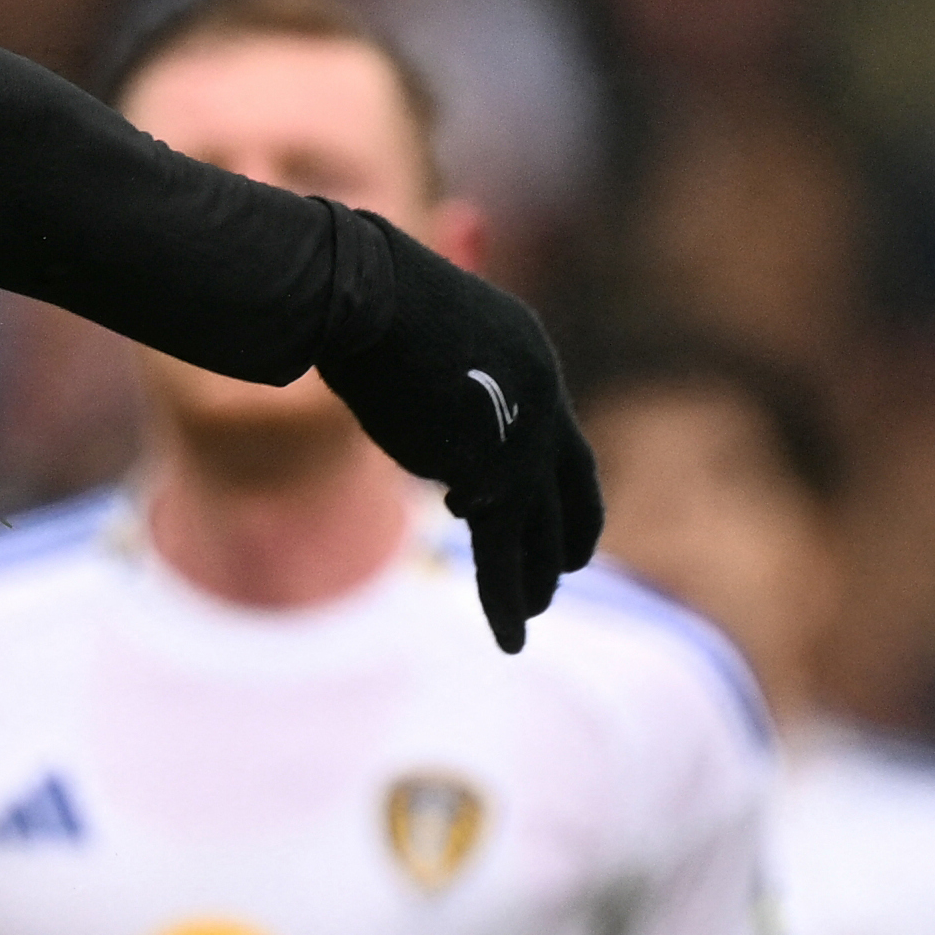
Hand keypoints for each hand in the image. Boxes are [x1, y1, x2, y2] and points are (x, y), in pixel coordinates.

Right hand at [312, 210, 604, 651]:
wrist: (367, 296)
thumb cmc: (364, 296)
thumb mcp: (413, 324)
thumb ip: (428, 363)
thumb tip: (389, 344)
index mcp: (532, 358)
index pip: (551, 430)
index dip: (542, 472)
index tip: (528, 501)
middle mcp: (544, 402)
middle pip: (571, 485)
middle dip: (567, 532)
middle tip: (564, 567)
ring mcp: (526, 442)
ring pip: (539, 529)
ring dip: (536, 578)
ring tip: (531, 613)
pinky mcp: (495, 479)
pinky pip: (502, 554)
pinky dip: (506, 599)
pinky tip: (511, 639)